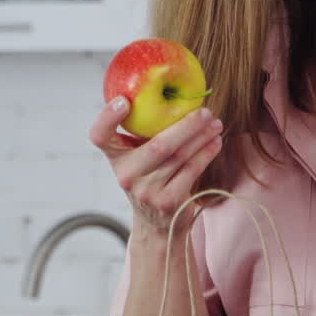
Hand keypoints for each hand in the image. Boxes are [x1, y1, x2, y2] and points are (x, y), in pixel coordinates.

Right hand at [89, 98, 223, 233]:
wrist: (157, 223)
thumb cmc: (151, 177)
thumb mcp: (139, 157)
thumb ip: (144, 132)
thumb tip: (175, 92)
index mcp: (115, 157)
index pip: (99, 136)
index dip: (107, 117)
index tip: (124, 101)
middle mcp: (127, 175)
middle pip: (158, 145)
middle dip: (187, 125)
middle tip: (206, 111)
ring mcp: (147, 192)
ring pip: (180, 157)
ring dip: (202, 137)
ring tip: (216, 124)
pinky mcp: (168, 202)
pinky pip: (191, 170)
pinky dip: (206, 153)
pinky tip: (215, 142)